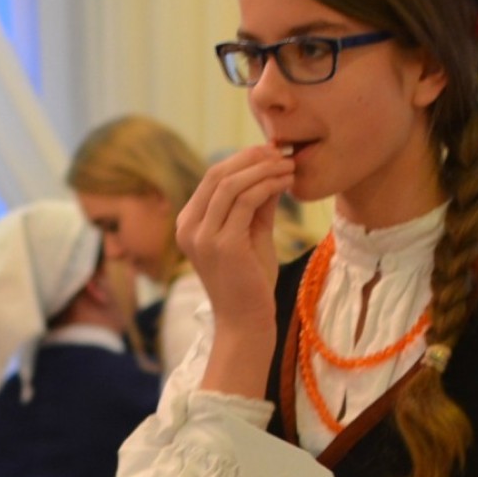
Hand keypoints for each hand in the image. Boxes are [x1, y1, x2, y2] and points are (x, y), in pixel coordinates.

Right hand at [176, 144, 294, 333]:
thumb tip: (270, 170)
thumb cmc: (250, 283)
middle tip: (281, 153)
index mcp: (189, 223)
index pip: (212, 178)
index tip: (270, 153)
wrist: (246, 323)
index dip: (242, 159)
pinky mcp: (223, 244)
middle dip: (252, 158)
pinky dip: (268, 185)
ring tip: (289, 166)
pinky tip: (286, 183)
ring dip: (264, 169)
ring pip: (232, 184)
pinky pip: (246, 201)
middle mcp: (189, 227)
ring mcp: (203, 236)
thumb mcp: (252, 235)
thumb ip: (257, 204)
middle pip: (218, 174)